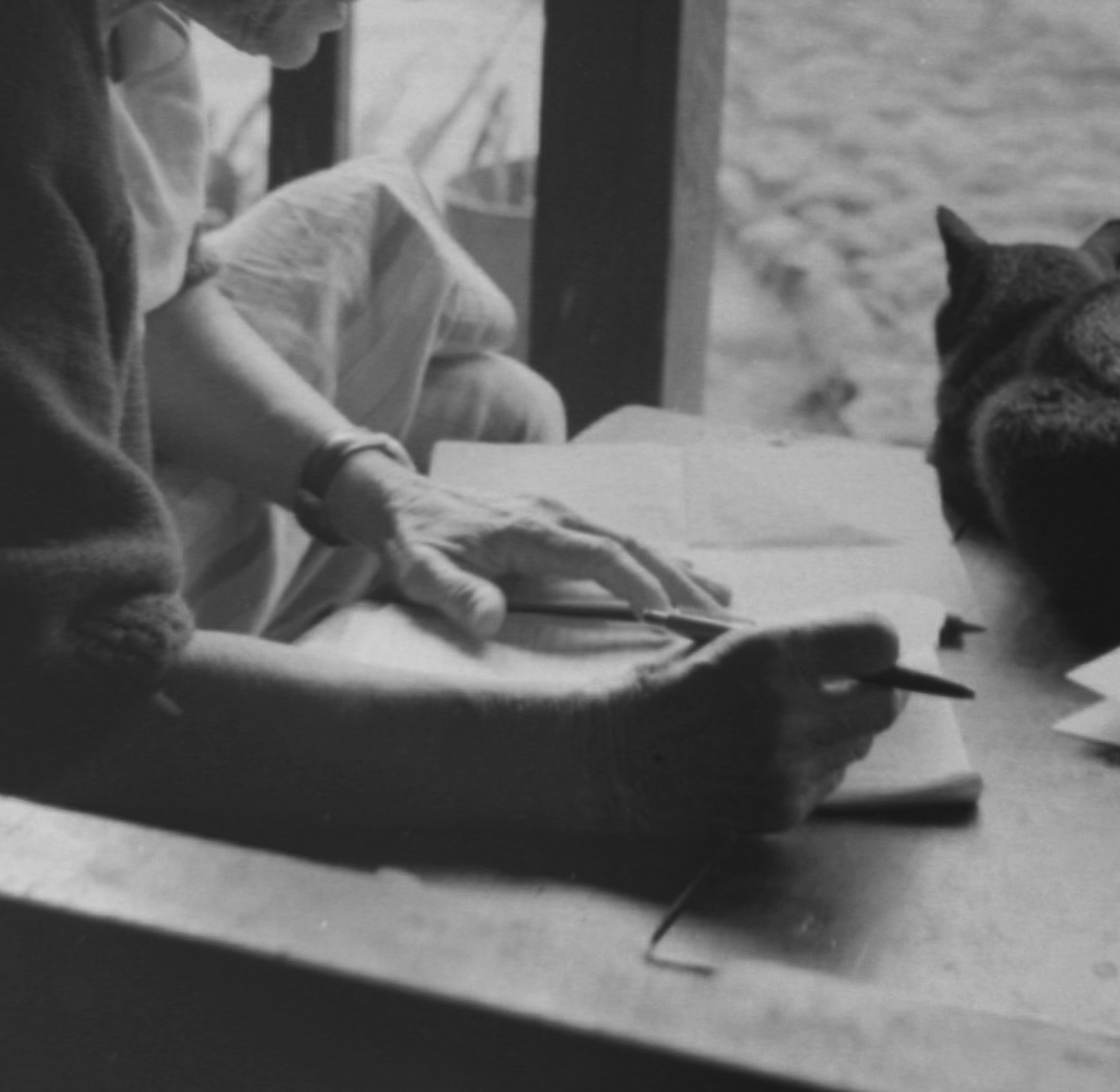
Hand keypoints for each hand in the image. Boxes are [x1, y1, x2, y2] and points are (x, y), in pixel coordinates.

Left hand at [330, 453, 727, 639]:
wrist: (396, 499)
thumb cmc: (411, 541)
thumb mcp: (419, 570)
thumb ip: (453, 593)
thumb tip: (489, 619)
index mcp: (530, 528)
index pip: (599, 555)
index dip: (636, 582)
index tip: (670, 613)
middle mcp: (555, 515)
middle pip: (631, 544)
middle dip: (678, 580)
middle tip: (722, 616)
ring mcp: (559, 514)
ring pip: (631, 539)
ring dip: (676, 568)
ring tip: (723, 597)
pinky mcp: (557, 520)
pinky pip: (616, 539)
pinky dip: (654, 559)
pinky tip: (679, 573)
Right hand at [587, 613, 903, 833]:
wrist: (617, 756)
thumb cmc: (670, 684)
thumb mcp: (728, 640)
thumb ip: (797, 643)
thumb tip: (866, 645)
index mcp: (770, 654)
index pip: (875, 642)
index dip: (881, 640)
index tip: (876, 644)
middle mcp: (786, 712)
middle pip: (885, 702)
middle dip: (882, 687)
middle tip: (868, 680)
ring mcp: (786, 767)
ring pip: (860, 742)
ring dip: (846, 725)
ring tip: (805, 714)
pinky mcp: (783, 808)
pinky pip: (831, 776)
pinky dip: (818, 760)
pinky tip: (779, 749)